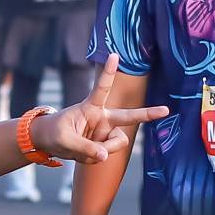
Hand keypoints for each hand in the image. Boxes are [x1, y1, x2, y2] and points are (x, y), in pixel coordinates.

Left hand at [33, 58, 166, 167]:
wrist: (49, 143)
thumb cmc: (54, 133)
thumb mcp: (64, 140)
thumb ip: (84, 147)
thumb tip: (105, 156)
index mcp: (91, 107)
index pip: (102, 88)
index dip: (108, 72)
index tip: (114, 55)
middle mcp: (103, 118)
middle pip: (129, 117)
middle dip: (148, 113)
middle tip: (165, 110)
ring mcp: (105, 133)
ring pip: (116, 144)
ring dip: (101, 151)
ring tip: (83, 152)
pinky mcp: (104, 146)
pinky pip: (105, 156)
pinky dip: (93, 159)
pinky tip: (83, 155)